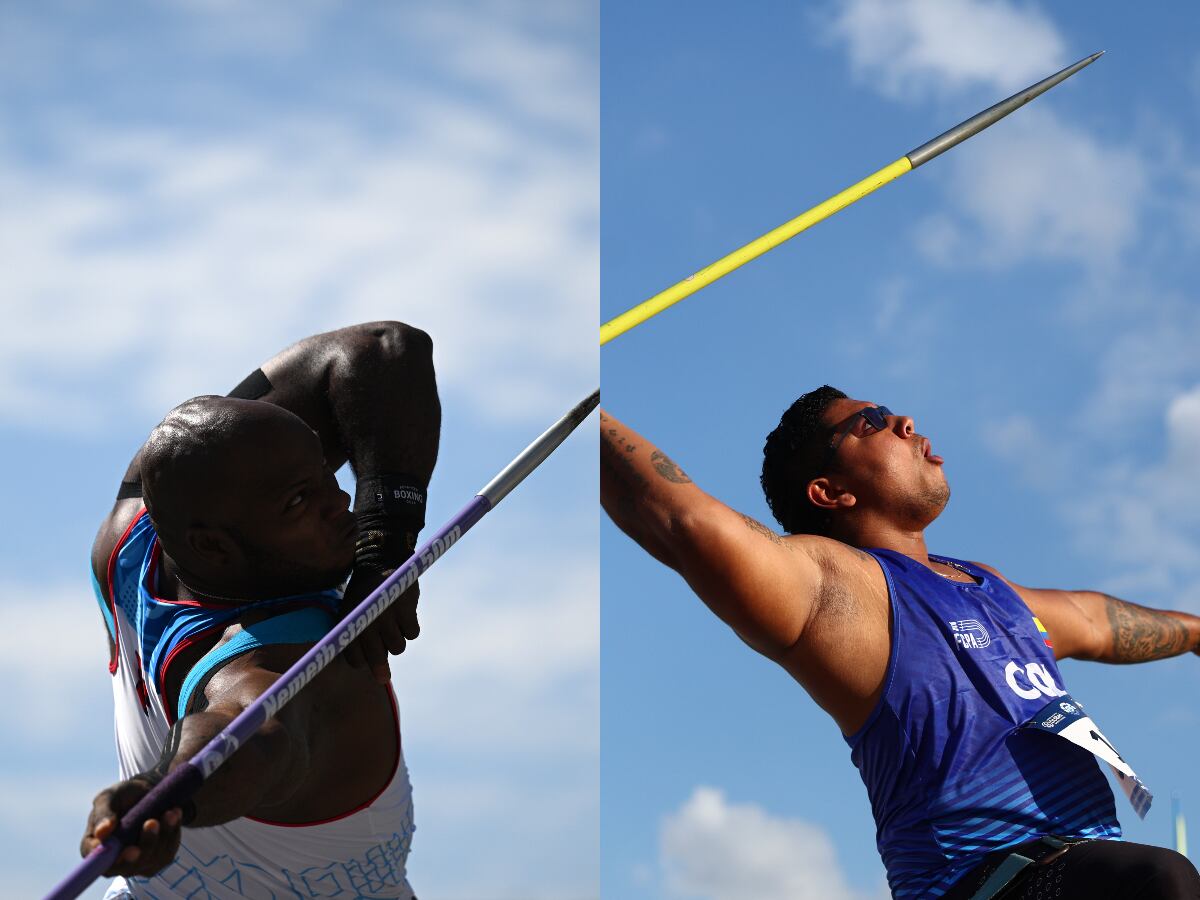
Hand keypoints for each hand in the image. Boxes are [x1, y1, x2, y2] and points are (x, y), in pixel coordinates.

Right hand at [80, 777, 182, 877]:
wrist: (151, 791)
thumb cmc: (124, 794)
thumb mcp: (109, 797)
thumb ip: (103, 813)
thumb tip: (101, 833)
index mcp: (94, 847)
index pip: (98, 862)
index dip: (114, 860)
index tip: (131, 849)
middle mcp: (114, 861)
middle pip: (129, 866)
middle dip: (144, 845)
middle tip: (152, 823)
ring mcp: (137, 863)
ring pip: (151, 857)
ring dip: (162, 834)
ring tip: (169, 812)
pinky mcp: (158, 859)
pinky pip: (168, 851)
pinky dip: (173, 831)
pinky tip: (174, 814)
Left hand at [339, 567, 419, 682]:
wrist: (382, 559)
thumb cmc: (364, 590)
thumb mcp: (351, 609)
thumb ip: (353, 634)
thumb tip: (368, 664)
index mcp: (351, 622)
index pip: (355, 656)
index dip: (361, 662)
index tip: (365, 662)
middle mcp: (368, 621)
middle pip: (376, 657)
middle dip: (379, 669)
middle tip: (382, 678)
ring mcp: (388, 616)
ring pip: (397, 647)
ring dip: (396, 642)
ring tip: (393, 628)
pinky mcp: (407, 610)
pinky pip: (412, 633)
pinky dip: (410, 628)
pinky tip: (405, 616)